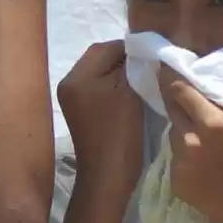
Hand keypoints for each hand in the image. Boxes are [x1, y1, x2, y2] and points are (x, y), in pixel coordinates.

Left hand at [58, 41, 144, 199]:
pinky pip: (99, 88)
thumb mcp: (130, 91)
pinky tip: (131, 96)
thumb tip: (139, 50)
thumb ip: (132, 64)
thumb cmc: (120, 132)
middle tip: (149, 68)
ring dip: (121, 73)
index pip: (107, 47)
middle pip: (101, 58)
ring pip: (101, 73)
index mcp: (77, 76)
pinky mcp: (81, 112)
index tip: (154, 57)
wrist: (108, 175)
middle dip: (125, 60)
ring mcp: (72, 99)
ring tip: (142, 81)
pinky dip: (115, 87)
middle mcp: (69, 83)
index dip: (132, 49)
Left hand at [158, 66, 222, 222]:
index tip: (163, 65)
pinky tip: (203, 166)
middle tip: (190, 105)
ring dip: (184, 132)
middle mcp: (189, 140)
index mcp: (212, 123)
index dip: (170, 77)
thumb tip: (200, 87)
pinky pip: (175, 157)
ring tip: (205, 144)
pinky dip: (184, 156)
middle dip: (179, 105)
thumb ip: (222, 106)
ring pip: (174, 134)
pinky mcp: (174, 180)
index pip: (179, 90)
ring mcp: (179, 162)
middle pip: (172, 110)